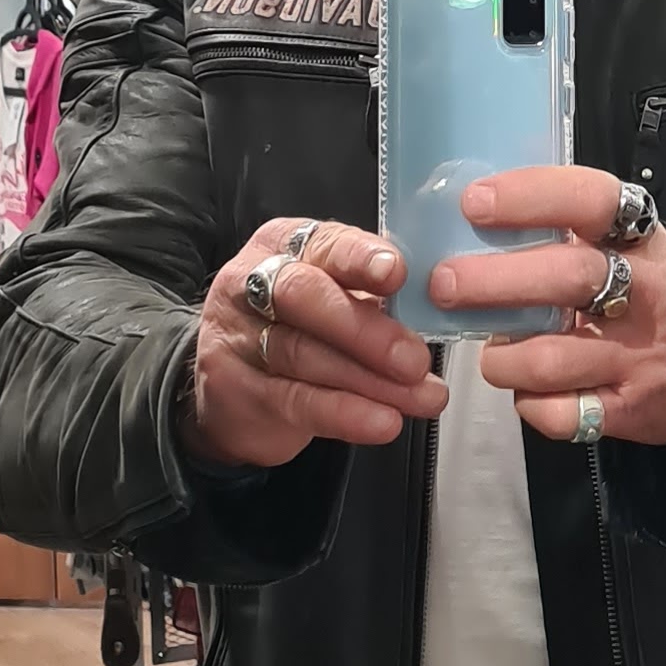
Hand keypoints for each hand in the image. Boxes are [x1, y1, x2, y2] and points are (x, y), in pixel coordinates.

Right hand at [185, 217, 447, 469]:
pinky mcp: (233, 388)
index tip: (397, 275)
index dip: (359, 258)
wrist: (232, 390)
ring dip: (370, 381)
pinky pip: (294, 400)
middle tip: (415, 360)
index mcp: (285, 246)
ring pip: (303, 355)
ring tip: (419, 398)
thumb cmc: (298, 330)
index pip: (322, 243)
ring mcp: (236, 336)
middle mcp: (251, 283)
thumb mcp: (331, 298)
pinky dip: (344, 414)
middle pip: (304, 298)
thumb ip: (370, 295)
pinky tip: (381, 421)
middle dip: (366, 329)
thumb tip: (433, 309)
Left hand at [430, 165, 665, 447]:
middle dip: (494, 281)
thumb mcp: (638, 245)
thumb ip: (575, 231)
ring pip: (552, 357)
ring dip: (503, 356)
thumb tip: (479, 217)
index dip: (531, 197)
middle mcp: (646, 292)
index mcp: (643, 239)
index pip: (592, 201)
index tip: (476, 203)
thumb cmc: (660, 294)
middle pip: (567, 278)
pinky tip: (528, 389)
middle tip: (444, 284)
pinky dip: (531, 403)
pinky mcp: (630, 410)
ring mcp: (639, 356)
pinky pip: (563, 413)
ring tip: (490, 350)